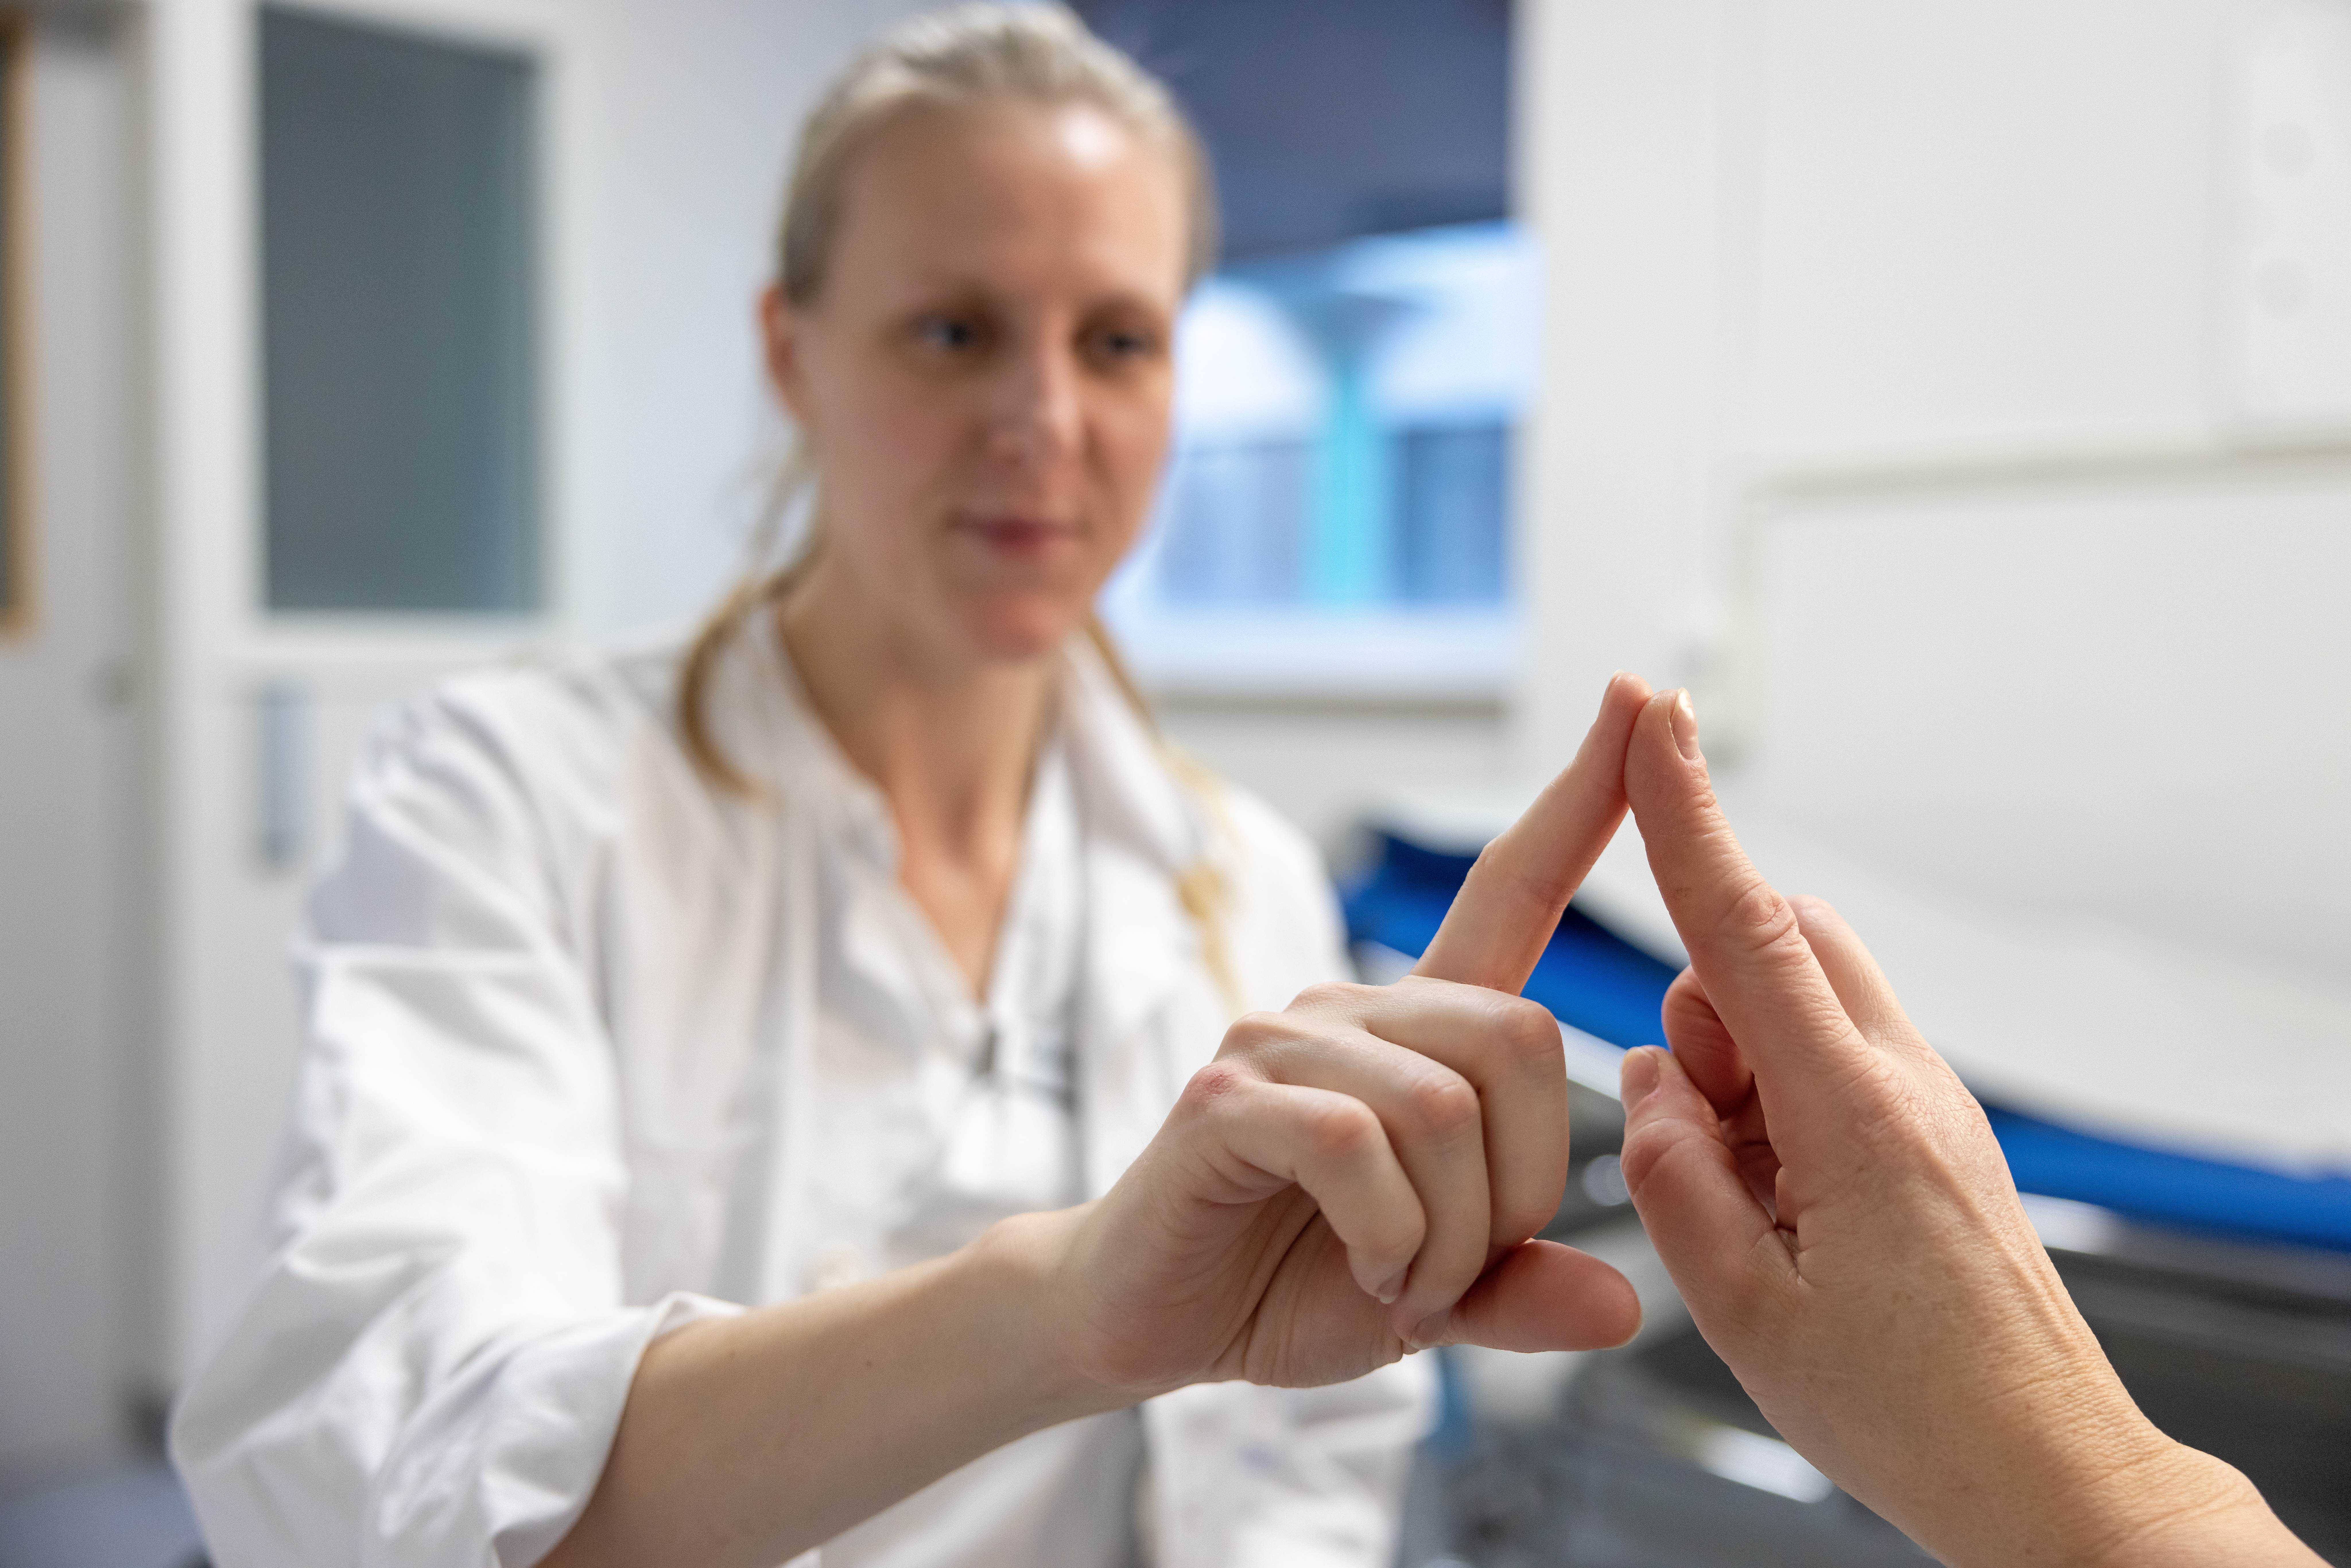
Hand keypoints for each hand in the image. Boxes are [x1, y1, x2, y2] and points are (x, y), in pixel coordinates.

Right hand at [1047, 676, 1655, 1395]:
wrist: (1155, 1317)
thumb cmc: (1295, 1281)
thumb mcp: (1440, 1291)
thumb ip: (1524, 1287)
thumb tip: (1619, 1307)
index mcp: (1420, 1031)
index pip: (1512, 883)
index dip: (1586, 798)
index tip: (1644, 694)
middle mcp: (1355, 1006)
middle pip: (1520, 1040)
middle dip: (1520, 1187)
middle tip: (1458, 1265)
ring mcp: (1285, 1039)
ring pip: (1443, 1109)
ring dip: (1450, 1234)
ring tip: (1401, 1277)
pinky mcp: (1228, 1094)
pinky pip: (1358, 1145)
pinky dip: (1386, 1236)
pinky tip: (1364, 1270)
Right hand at [1614, 687, 2319, 1567]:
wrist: (2046, 1475)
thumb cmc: (1910, 1410)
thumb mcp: (1744, 1312)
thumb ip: (1676, 1179)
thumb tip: (1648, 1082)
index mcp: (1849, 1116)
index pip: (1745, 925)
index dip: (1688, 813)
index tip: (1654, 718)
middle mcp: (1899, 1087)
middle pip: (1783, 946)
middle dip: (1710, 999)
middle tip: (1698, 1128)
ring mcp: (1924, 1107)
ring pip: (1803, 1007)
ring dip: (1739, 1069)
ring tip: (1748, 1203)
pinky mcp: (1929, 1137)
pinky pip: (1829, 1066)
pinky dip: (1777, 1109)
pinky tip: (1785, 1215)